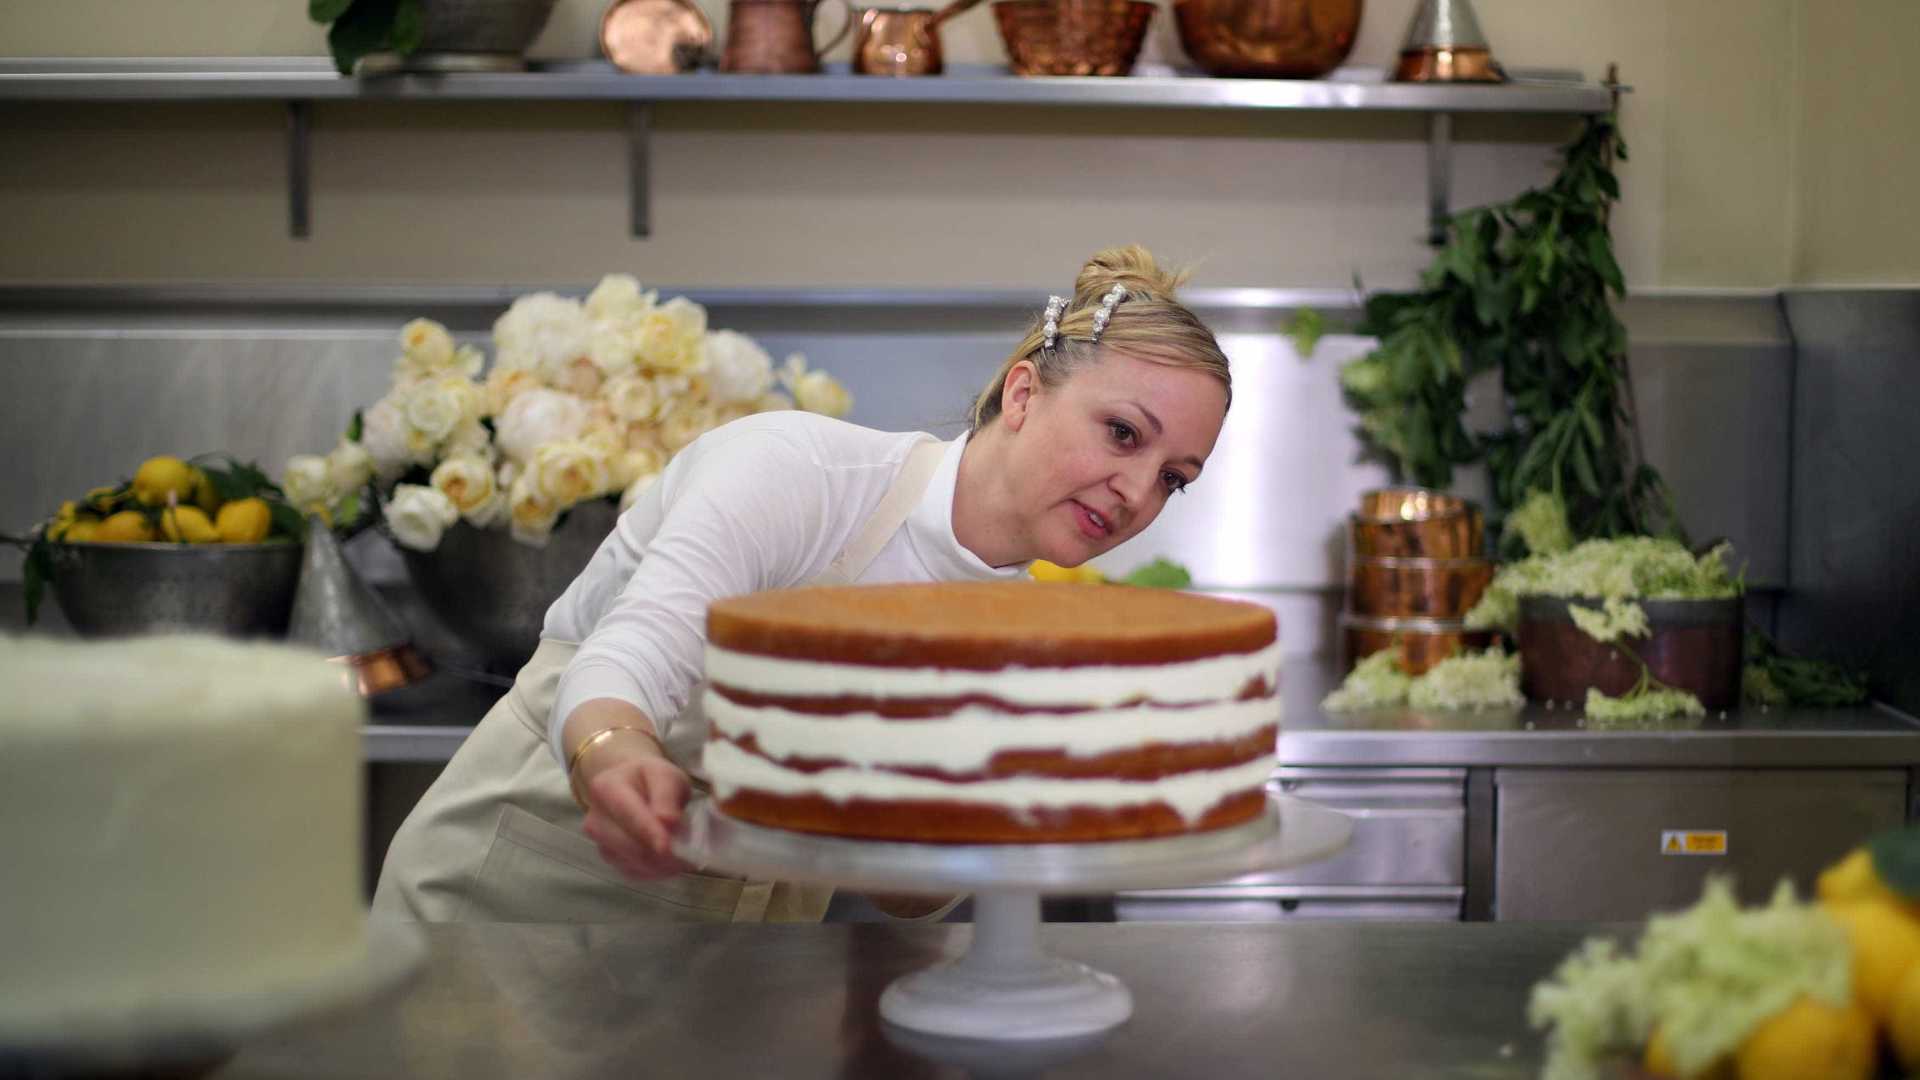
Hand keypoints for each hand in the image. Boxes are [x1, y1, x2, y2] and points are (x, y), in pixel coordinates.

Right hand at [578, 749, 694, 880]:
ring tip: (684, 851)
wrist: (632, 787)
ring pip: (634, 863)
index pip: (629, 816)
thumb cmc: (651, 779)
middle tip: (691, 852)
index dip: (650, 833)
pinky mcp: (612, 860)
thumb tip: (668, 821)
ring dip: (662, 863)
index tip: (668, 847)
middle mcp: (595, 819)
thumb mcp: (665, 774)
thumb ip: (666, 795)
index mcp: (605, 788)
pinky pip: (636, 873)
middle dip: (662, 853)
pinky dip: (657, 870)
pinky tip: (671, 859)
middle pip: (629, 846)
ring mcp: (601, 843)